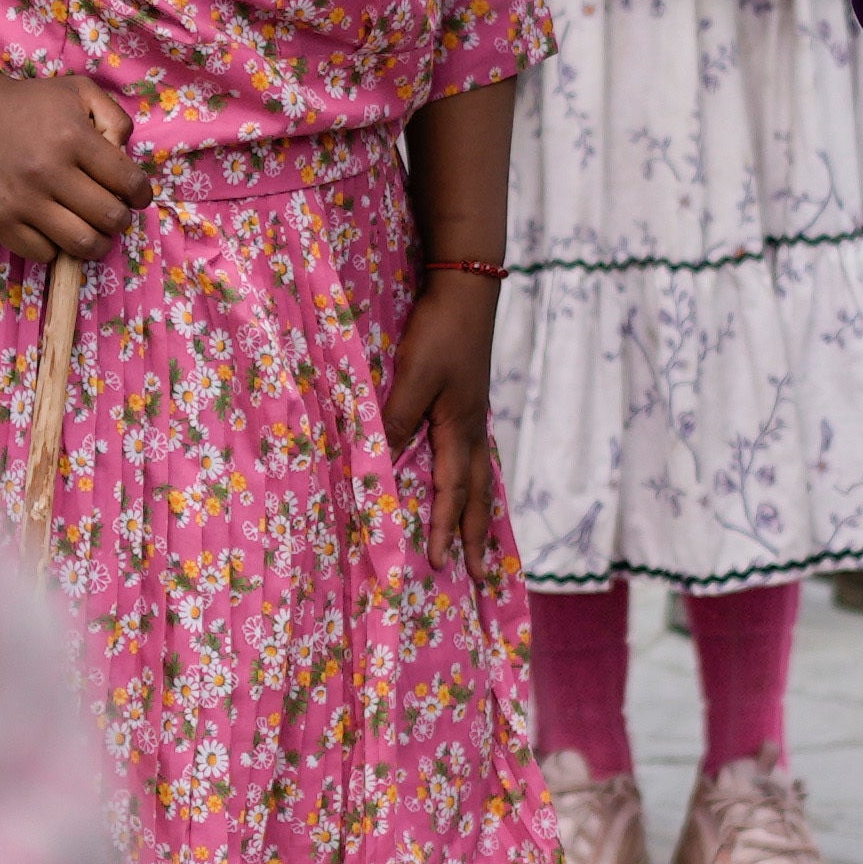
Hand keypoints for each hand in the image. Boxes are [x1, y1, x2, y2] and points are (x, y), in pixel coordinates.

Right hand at [0, 54, 150, 267]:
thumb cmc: (27, 103)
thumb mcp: (77, 91)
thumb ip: (114, 118)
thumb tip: (125, 156)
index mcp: (74, 138)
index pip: (128, 183)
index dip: (141, 195)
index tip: (136, 198)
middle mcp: (49, 172)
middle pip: (110, 219)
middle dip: (120, 219)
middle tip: (112, 213)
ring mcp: (22, 200)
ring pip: (82, 244)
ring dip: (95, 242)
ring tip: (90, 229)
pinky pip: (43, 254)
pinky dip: (55, 247)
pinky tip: (53, 229)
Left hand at [383, 263, 503, 563]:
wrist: (467, 288)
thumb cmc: (440, 332)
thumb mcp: (414, 378)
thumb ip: (397, 421)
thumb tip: (381, 466)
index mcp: (460, 430)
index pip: (453, 493)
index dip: (445, 529)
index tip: (441, 564)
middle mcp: (472, 430)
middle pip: (478, 495)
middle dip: (477, 537)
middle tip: (482, 574)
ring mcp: (473, 416)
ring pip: (478, 477)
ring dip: (478, 512)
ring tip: (481, 541)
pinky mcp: (467, 401)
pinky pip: (471, 456)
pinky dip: (471, 481)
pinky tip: (464, 483)